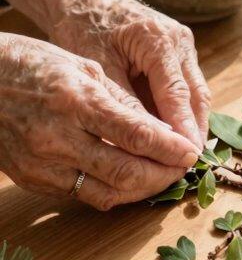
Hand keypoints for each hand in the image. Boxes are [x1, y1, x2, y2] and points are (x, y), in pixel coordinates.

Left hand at [0, 0, 209, 153]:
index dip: (183, 131)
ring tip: (183, 159)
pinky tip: (173, 139)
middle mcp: (179, 40)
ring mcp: (183, 46)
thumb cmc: (83, 27)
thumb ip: (125, 104)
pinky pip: (186, 89)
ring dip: (192, 126)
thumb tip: (144, 144)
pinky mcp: (178, 53)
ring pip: (197, 95)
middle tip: (188, 167)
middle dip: (194, 134)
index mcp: (158, 39)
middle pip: (197, 97)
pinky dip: (182, 114)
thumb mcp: (99, 69)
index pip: (178, 95)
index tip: (184, 161)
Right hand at [0, 33, 196, 208]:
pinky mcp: (32, 181)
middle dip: (164, 176)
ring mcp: (43, 164)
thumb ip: (120, 101)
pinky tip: (128, 180)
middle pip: (128, 173)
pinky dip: (113, 191)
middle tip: (183, 170)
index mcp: (76, 100)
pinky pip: (83, 196)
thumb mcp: (80, 66)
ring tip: (162, 177)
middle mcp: (59, 137)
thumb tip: (161, 130)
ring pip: (109, 194)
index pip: (137, 135)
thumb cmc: (31, 64)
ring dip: (143, 191)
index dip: (171, 149)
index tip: (192, 153)